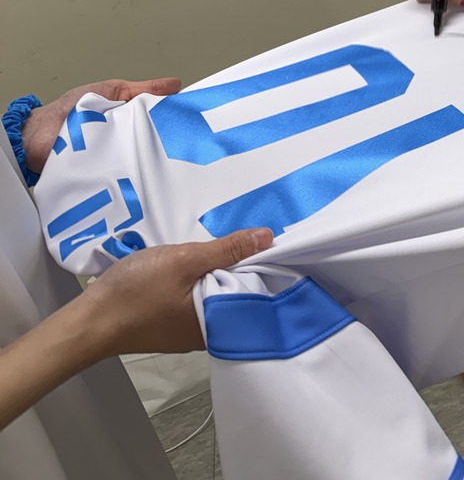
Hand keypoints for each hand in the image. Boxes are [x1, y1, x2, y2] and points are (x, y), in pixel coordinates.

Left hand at [21, 78, 181, 175]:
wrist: (36, 134)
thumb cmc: (70, 110)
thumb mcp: (112, 90)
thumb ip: (143, 89)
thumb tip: (175, 84)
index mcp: (132, 121)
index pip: (162, 122)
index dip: (178, 121)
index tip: (196, 121)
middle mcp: (128, 143)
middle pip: (157, 144)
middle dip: (171, 144)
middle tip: (190, 143)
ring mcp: (119, 161)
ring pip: (144, 161)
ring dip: (152, 159)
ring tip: (170, 160)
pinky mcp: (107, 178)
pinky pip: (125, 177)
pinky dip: (132, 175)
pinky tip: (143, 174)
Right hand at [80, 227, 273, 357]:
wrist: (89, 320)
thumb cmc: (137, 292)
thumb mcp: (185, 260)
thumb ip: (227, 249)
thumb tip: (268, 237)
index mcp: (216, 323)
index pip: (253, 293)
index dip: (260, 265)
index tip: (266, 243)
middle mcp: (206, 333)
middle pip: (233, 294)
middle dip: (235, 267)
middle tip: (235, 240)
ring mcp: (186, 331)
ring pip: (212, 295)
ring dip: (213, 273)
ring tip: (213, 249)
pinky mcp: (170, 325)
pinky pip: (194, 300)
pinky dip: (195, 282)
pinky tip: (190, 267)